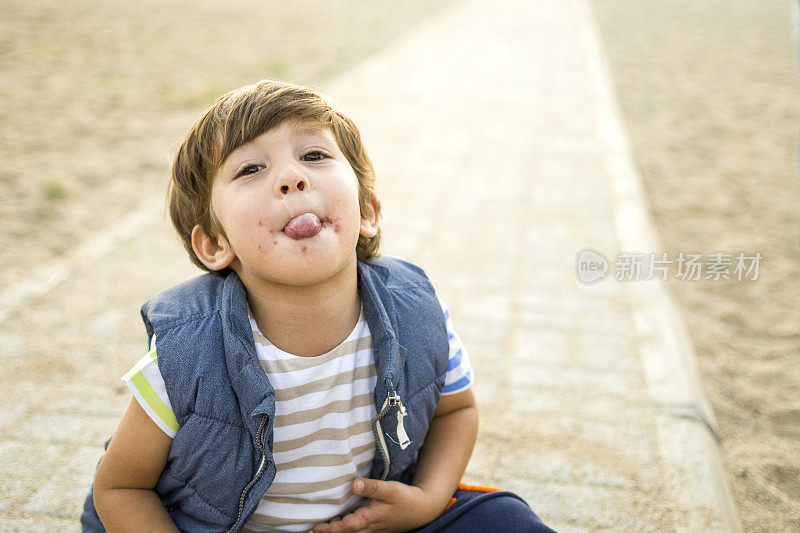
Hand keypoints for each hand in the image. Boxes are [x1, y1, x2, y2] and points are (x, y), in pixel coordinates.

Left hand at [311, 478, 441, 532]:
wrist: (422, 510)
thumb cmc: (406, 499)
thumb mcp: (391, 489)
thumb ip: (372, 487)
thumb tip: (353, 483)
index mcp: (370, 519)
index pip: (345, 527)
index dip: (330, 529)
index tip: (317, 527)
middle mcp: (369, 528)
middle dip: (330, 532)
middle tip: (315, 528)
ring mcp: (373, 530)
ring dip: (339, 530)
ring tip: (325, 524)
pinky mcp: (376, 528)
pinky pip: (358, 531)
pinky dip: (347, 528)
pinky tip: (343, 520)